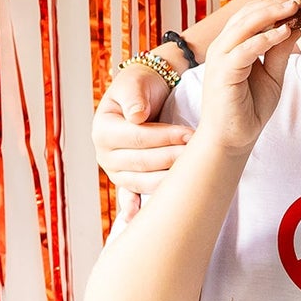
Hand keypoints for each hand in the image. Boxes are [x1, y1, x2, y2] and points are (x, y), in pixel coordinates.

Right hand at [93, 62, 187, 195]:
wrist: (145, 94)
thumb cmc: (141, 86)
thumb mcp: (135, 83)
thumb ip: (135, 96)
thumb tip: (136, 116)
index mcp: (103, 129)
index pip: (136, 138)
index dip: (164, 137)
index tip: (190, 134)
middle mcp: (104, 154)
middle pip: (141, 162)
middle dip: (171, 158)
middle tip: (197, 152)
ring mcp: (115, 170)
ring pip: (142, 181)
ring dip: (167, 178)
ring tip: (191, 170)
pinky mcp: (126, 181)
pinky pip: (130, 196)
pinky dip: (134, 207)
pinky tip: (138, 218)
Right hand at [196, 0, 300, 154]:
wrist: (232, 139)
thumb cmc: (248, 109)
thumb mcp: (272, 76)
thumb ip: (279, 52)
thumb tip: (295, 27)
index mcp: (232, 46)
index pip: (250, 16)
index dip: (273, 6)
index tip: (299, 3)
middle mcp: (222, 47)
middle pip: (247, 16)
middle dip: (274, 6)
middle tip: (299, 1)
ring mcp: (220, 58)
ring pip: (244, 27)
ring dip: (271, 15)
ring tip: (295, 9)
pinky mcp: (223, 72)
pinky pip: (245, 49)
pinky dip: (265, 38)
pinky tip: (284, 32)